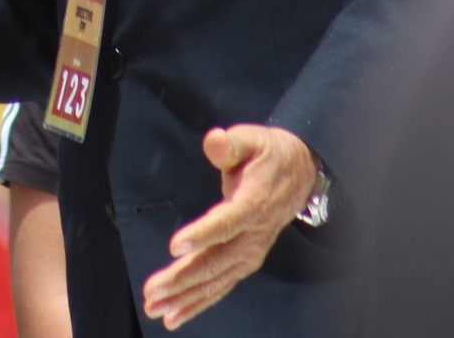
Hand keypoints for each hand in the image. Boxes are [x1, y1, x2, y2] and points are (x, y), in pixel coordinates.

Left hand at [142, 124, 317, 329]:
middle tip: (153, 290)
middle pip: (217, 260)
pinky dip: (199, 303)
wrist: (300, 174)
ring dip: (185, 297)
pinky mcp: (245, 262)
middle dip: (183, 278)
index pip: (227, 222)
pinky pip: (221, 286)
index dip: (202, 235)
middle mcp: (254, 235)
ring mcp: (250, 252)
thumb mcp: (252, 138)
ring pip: (217, 280)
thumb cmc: (269, 154)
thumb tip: (214, 141)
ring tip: (156, 307)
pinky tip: (175, 315)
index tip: (174, 246)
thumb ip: (231, 143)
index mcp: (254, 203)